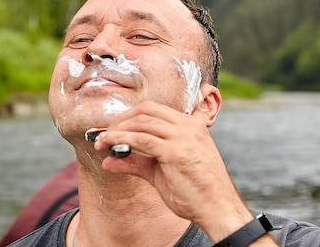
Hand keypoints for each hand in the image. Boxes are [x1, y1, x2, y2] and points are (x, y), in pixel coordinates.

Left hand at [94, 101, 256, 241]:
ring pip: (141, 122)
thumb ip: (136, 162)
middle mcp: (188, 126)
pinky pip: (142, 140)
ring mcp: (184, 136)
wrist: (218, 209)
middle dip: (119, 121)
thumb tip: (108, 159)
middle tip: (103, 135)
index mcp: (190, 125)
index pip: (153, 109)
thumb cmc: (194, 192)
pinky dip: (121, 140)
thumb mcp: (161, 172)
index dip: (128, 117)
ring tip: (101, 142)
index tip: (111, 129)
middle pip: (145, 110)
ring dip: (116, 130)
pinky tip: (109, 145)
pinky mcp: (177, 151)